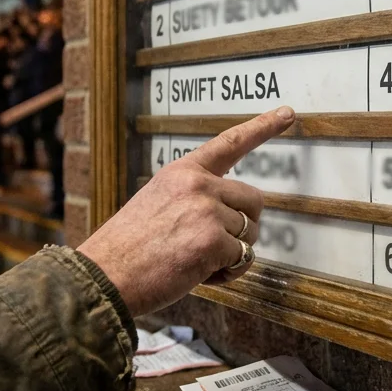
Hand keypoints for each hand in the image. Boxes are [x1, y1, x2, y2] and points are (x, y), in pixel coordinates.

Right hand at [78, 107, 294, 316]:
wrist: (104, 276)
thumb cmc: (129, 249)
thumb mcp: (157, 203)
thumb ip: (193, 199)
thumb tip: (233, 216)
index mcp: (182, 172)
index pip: (229, 143)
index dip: (262, 127)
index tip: (288, 114)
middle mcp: (197, 184)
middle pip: (254, 200)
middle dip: (244, 227)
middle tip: (215, 248)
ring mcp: (206, 210)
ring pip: (250, 232)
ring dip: (233, 254)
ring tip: (197, 263)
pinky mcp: (212, 241)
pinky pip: (243, 258)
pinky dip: (228, 274)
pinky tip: (199, 276)